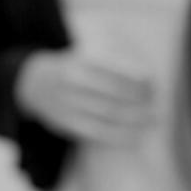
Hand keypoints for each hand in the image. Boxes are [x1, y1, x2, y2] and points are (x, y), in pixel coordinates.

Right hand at [15, 50, 156, 145]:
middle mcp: (72, 83)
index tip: (154, 83)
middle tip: (157, 104)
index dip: (136, 79)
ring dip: (135, 121)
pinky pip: (97, 133)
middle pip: (114, 96)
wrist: (33, 82)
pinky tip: (137, 137)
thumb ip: (114, 61)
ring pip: (108, 116)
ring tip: (153, 121)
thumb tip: (150, 77)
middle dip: (139, 102)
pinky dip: (120, 136)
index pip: (114, 71)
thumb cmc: (72, 66)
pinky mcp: (66, 124)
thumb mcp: (86, 53)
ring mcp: (67, 105)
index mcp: (79, 62)